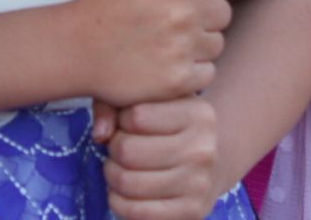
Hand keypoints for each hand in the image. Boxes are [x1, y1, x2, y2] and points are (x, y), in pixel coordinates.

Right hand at [69, 0, 231, 106]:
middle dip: (203, 15)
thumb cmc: (107, 2)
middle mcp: (181, 11)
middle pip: (223, 11)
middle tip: (174, 20)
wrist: (75, 47)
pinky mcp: (179, 80)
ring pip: (217, 43)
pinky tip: (166, 63)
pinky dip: (191, 70)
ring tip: (167, 43)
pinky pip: (208, 72)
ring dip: (198, 43)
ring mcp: (182, 47)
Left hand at [104, 96, 221, 219]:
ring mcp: (199, 184)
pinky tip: (122, 192)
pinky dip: (117, 202)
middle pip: (128, 150)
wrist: (210, 165)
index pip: (136, 115)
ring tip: (119, 167)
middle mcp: (203, 149)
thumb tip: (100, 135)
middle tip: (119, 148)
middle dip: (113, 149)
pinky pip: (135, 211)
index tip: (128, 123)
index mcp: (198, 114)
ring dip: (112, 175)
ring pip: (127, 182)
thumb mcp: (152, 102)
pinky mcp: (190, 212)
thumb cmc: (170, 127)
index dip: (121, 120)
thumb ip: (116, 105)